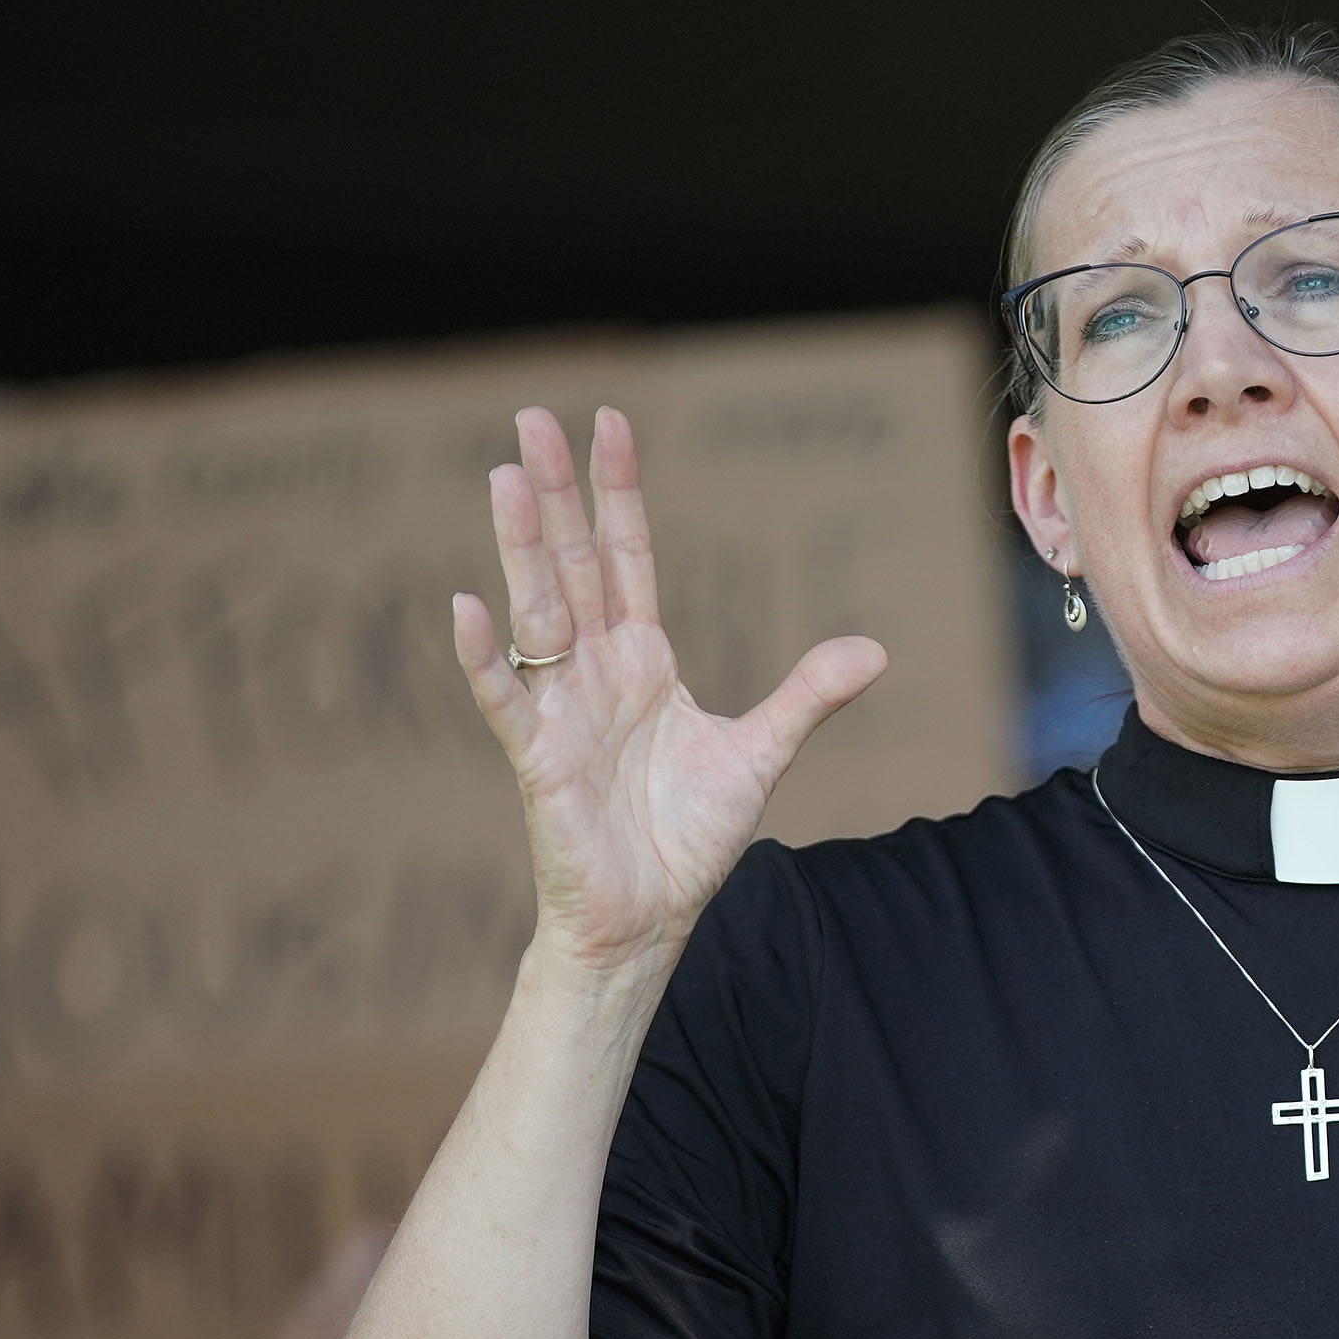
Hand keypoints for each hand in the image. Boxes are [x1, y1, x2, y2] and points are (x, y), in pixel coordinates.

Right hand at [458, 407, 886, 970]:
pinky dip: (485, 656)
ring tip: (506, 475)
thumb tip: (873, 651)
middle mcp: (595, 673)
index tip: (611, 423)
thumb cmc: (686, 841)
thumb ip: (807, 698)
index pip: (626, 557)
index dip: (619, 493)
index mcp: (644, 662)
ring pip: (538, 611)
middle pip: (574, 564)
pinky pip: (506, 698)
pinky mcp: (539, 760)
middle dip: (557, 494)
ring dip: (521, 546)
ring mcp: (562, 711)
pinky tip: (465, 605)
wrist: (649, 921)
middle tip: (533, 417)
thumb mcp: (759, 755)